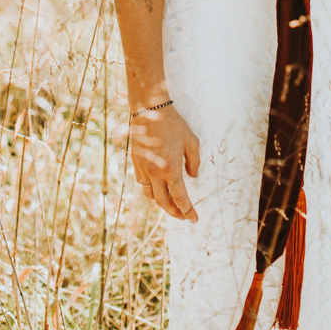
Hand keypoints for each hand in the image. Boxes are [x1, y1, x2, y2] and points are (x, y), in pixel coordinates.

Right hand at [130, 105, 199, 222]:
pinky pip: (142, 183)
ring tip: (170, 203)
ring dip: (161, 203)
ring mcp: (143, 168)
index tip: (194, 219)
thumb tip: (193, 176)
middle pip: (163, 203)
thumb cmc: (173, 125)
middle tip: (182, 216)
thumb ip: (194, 162)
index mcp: (171, 169)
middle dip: (174, 212)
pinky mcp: (136, 162)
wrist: (150, 110)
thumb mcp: (191, 141)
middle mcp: (155, 173)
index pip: (180, 198)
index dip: (188, 211)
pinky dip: (150, 189)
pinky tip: (157, 187)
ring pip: (150, 195)